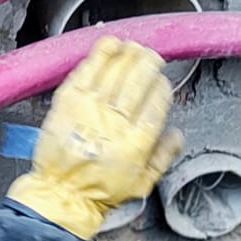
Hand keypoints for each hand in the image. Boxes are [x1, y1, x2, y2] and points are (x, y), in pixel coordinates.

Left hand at [8, 36, 185, 239]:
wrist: (62, 195)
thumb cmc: (99, 191)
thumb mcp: (142, 183)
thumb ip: (164, 157)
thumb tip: (178, 135)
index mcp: (136, 143)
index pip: (156, 102)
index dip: (162, 86)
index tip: (163, 80)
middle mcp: (114, 123)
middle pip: (137, 81)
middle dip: (148, 63)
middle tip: (152, 56)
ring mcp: (89, 110)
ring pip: (114, 72)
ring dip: (127, 55)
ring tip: (134, 48)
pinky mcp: (68, 103)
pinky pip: (86, 71)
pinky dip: (99, 55)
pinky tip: (109, 45)